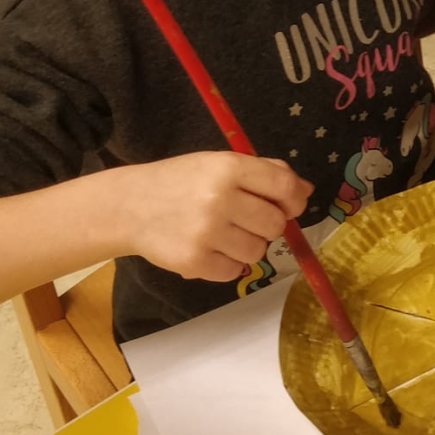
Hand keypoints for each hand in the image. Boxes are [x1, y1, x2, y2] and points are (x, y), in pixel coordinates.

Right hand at [113, 152, 310, 282]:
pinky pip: (235, 271)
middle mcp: (220, 199)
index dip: (295, 200)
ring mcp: (207, 233)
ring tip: (225, 234)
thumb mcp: (220, 163)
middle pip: (276, 224)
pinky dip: (228, 264)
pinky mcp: (194, 262)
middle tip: (247, 219)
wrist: (129, 206)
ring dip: (248, 246)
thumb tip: (305, 190)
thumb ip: (265, 172)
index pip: (285, 187)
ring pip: (258, 251)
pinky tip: (210, 248)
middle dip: (268, 224)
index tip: (290, 206)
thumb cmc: (182, 181)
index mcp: (230, 167)